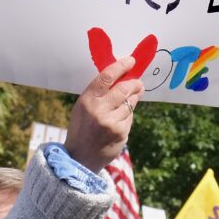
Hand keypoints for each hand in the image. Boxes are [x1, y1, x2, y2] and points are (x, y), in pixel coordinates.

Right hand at [64, 56, 144, 173]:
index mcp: (87, 99)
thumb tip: (121, 77)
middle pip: (124, 89)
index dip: (121, 66)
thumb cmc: (81, 126)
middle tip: (138, 82)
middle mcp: (99, 110)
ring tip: (133, 96)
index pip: (106, 77)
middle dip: (134, 83)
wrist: (80, 157)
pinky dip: (128, 115)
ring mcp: (112, 123)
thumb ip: (99, 92)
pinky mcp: (121, 133)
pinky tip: (121, 117)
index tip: (130, 61)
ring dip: (134, 98)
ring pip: (130, 103)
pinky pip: (130, 117)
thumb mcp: (83, 105)